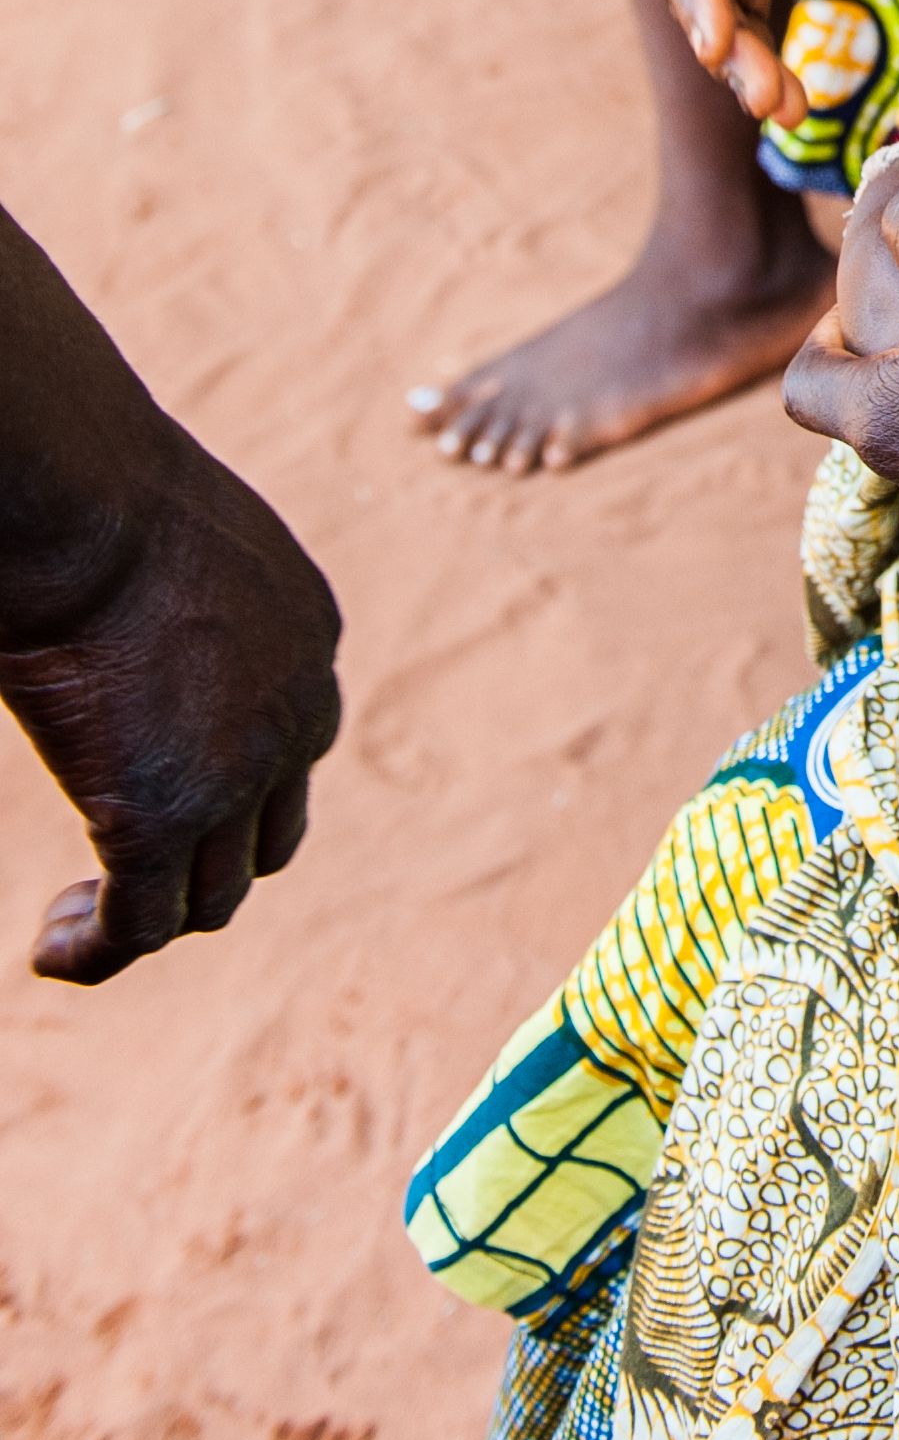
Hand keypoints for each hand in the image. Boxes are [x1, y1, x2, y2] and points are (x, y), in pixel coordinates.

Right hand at [0, 422, 339, 983]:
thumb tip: (117, 598)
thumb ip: (173, 586)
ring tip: (78, 919)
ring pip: (215, 895)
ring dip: (154, 918)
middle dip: (208, 862)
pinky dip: (100, 949)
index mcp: (306, 633)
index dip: (232, 785)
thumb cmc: (105, 490)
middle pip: (271, 833)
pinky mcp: (162, 817)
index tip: (149, 784)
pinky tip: (52, 949)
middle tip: (125, 870)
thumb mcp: (174, 534)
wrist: (90, 500)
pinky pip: (143, 928)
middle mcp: (297, 711)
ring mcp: (238, 773)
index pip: (290, 743)